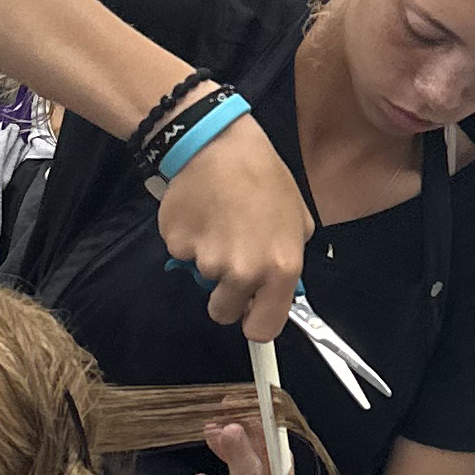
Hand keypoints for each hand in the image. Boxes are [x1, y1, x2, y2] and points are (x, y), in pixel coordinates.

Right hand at [155, 115, 311, 338]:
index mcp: (280, 268)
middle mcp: (244, 271)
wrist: (220, 145)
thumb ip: (290, 261)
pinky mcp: (176, 244)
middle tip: (230, 258)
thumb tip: (282, 290)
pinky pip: (181, 254)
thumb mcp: (298, 221)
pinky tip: (201, 212)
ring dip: (208, 258)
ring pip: (202, 278)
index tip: (250, 313)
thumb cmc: (265, 178)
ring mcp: (206, 260)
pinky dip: (188, 239)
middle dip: (225, 293)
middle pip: (223, 311)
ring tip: (219, 222)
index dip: (254, 324)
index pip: (263, 329)